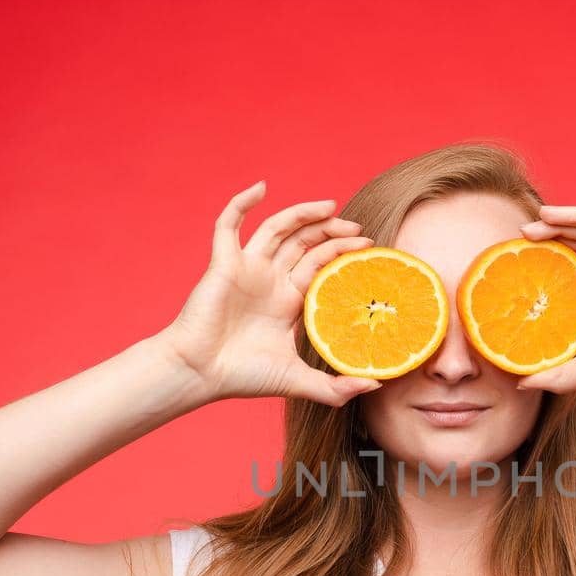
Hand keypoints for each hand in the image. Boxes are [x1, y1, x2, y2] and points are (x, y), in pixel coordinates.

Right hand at [157, 180, 382, 405]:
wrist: (200, 374)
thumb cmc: (243, 377)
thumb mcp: (299, 382)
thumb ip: (335, 388)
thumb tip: (375, 386)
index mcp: (287, 301)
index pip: (320, 266)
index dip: (341, 253)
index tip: (368, 248)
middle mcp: (269, 280)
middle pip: (305, 243)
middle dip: (331, 232)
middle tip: (357, 229)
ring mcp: (247, 269)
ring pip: (278, 229)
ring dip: (303, 214)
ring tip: (330, 206)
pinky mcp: (223, 263)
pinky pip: (228, 224)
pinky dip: (241, 203)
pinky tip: (261, 188)